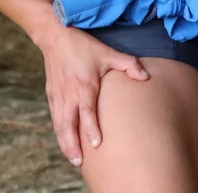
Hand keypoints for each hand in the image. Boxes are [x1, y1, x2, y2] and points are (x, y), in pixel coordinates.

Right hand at [38, 26, 148, 166]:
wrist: (55, 35)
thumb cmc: (82, 45)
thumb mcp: (107, 52)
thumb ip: (128, 64)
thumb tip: (146, 76)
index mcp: (84, 85)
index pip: (87, 111)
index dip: (90, 128)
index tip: (96, 144)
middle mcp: (69, 93)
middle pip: (68, 124)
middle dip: (72, 144)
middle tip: (79, 162)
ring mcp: (58, 95)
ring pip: (59, 123)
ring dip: (64, 142)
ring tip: (73, 158)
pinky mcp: (51, 94)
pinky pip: (54, 117)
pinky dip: (59, 131)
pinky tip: (64, 141)